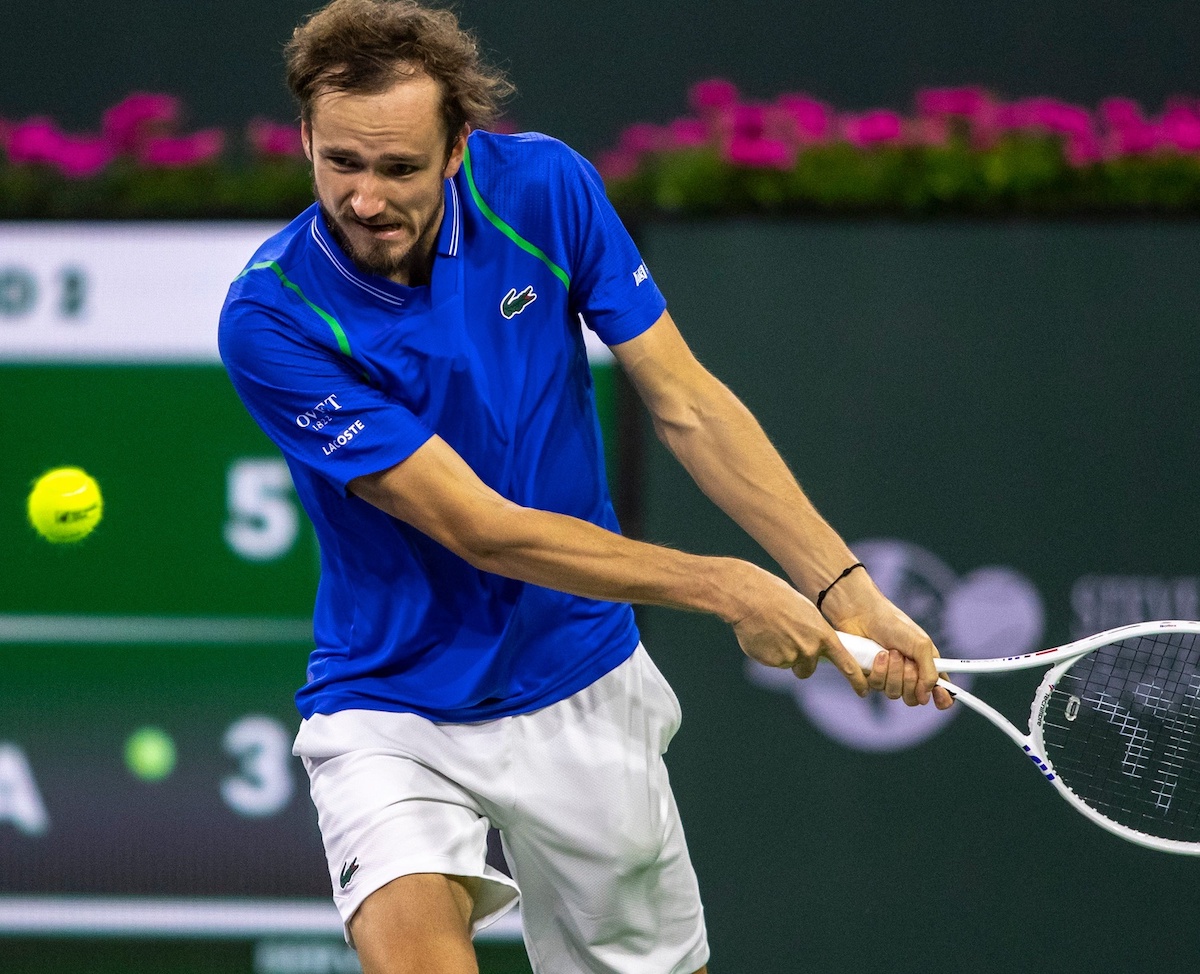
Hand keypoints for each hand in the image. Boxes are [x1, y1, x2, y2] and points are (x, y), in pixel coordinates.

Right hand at [729, 566, 868, 696]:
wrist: (750, 597)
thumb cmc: (777, 597)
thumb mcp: (805, 612)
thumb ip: (813, 633)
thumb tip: (812, 649)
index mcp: (822, 635)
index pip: (846, 663)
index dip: (856, 679)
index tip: (864, 691)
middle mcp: (809, 649)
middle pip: (808, 668)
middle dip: (799, 661)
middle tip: (786, 639)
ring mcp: (790, 657)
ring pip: (787, 664)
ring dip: (780, 654)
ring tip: (771, 631)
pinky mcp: (772, 661)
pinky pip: (771, 662)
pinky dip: (766, 652)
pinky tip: (761, 634)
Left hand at [817, 566, 952, 708]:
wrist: (862, 615)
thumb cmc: (893, 624)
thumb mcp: (920, 644)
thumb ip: (929, 671)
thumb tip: (927, 695)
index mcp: (926, 665)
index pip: (940, 690)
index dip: (942, 698)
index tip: (939, 696)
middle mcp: (909, 674)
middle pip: (914, 698)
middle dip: (910, 680)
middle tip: (906, 660)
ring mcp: (889, 677)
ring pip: (894, 694)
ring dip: (893, 673)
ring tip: (889, 652)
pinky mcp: (871, 676)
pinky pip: (876, 687)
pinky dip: (878, 671)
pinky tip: (877, 655)